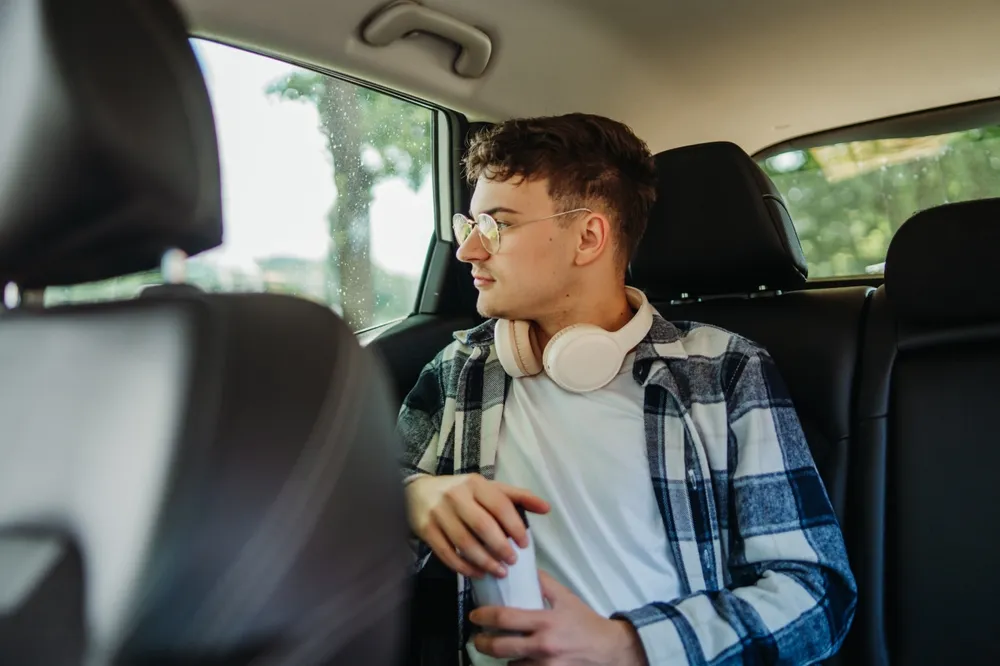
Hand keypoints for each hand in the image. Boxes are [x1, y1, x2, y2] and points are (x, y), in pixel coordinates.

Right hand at [406, 474, 549, 577]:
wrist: (418, 492)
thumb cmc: (462, 492)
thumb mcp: (489, 488)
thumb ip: (518, 497)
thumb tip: (547, 508)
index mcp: (475, 484)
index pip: (500, 505)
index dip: (515, 527)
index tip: (524, 545)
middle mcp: (456, 496)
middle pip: (483, 525)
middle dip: (500, 547)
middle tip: (512, 562)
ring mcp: (439, 513)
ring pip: (464, 543)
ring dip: (484, 561)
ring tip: (499, 571)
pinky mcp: (426, 530)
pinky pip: (447, 553)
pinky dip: (464, 567)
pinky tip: (477, 573)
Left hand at [470, 571, 647, 665]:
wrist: (608, 650)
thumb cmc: (586, 623)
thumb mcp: (566, 597)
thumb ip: (544, 583)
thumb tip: (525, 568)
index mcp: (544, 621)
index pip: (504, 618)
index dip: (484, 616)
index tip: (474, 615)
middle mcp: (542, 645)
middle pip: (500, 647)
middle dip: (482, 643)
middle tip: (477, 638)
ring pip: (510, 665)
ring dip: (503, 657)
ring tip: (500, 649)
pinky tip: (518, 660)